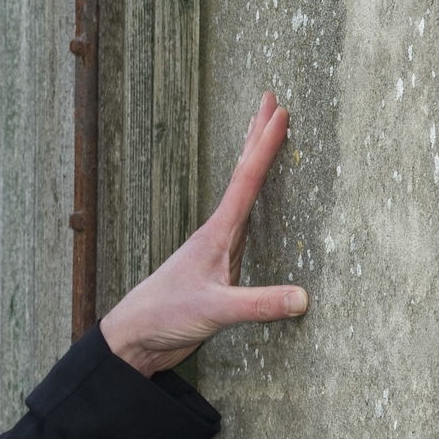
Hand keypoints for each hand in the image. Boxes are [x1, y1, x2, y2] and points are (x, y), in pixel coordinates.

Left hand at [98, 92, 308, 378]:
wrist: (135, 336)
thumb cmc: (165, 315)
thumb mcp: (216, 311)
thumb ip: (258, 305)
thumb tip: (303, 298)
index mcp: (216, 234)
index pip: (246, 180)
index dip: (265, 146)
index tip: (281, 112)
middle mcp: (217, 234)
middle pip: (240, 175)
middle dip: (256, 137)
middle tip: (271, 101)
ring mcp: (216, 250)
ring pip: (240, 196)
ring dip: (252, 164)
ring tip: (261, 137)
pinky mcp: (217, 270)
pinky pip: (243, 226)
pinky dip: (253, 204)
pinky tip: (256, 206)